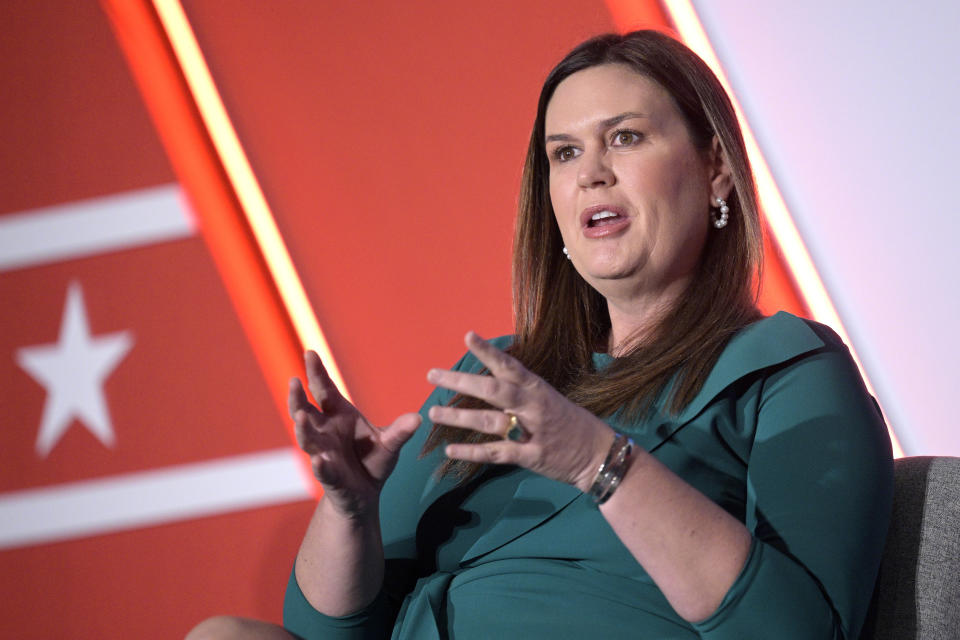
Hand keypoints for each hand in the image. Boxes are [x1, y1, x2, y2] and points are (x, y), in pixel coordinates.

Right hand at [290, 351, 420, 517]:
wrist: (366, 494)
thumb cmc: (373, 460)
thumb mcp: (390, 443)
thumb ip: (400, 431)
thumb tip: (418, 418)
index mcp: (339, 415)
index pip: (324, 390)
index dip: (316, 372)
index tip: (310, 352)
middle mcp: (326, 431)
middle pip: (306, 410)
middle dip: (298, 396)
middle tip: (294, 381)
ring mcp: (324, 453)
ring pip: (308, 439)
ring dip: (303, 428)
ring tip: (300, 416)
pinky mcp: (329, 476)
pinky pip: (323, 470)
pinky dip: (321, 465)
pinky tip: (320, 461)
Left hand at [426, 332, 612, 490]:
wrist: (599, 454)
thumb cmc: (569, 423)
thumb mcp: (548, 399)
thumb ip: (520, 390)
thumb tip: (491, 376)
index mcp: (537, 388)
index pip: (509, 365)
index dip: (488, 351)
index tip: (467, 336)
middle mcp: (533, 406)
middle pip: (493, 390)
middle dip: (461, 382)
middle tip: (432, 375)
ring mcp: (532, 431)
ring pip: (490, 421)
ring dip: (459, 417)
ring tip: (433, 413)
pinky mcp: (531, 457)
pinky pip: (497, 453)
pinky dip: (472, 452)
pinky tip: (450, 450)